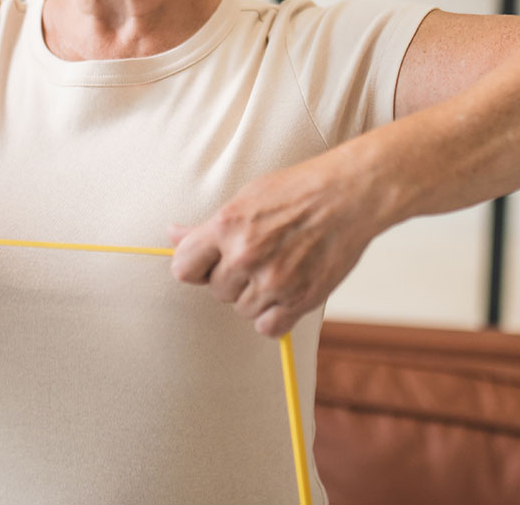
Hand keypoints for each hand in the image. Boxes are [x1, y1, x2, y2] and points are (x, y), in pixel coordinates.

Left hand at [168, 143, 394, 337]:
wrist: (347, 195)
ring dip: (255, 296)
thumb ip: (207, 227)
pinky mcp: (300, 299)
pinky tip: (286, 293)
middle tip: (259, 257)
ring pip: (241, 309)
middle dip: (232, 278)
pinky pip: (268, 327)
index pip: (183, 268)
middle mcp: (245, 255)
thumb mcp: (245, 198)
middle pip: (216, 290)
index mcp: (226, 226)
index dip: (195, 267)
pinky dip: (275, 316)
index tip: (209, 263)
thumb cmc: (296, 191)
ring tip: (279, 267)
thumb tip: (171, 235)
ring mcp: (273, 280)